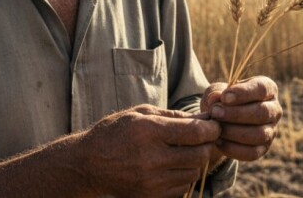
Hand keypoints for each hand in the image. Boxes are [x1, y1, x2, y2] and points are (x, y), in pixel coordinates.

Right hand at [79, 104, 220, 197]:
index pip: (195, 132)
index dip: (211, 128)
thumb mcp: (140, 114)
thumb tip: (203, 118)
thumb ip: (172, 115)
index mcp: (149, 132)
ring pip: (193, 172)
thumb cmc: (115, 132)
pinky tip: (172, 166)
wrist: (88, 164)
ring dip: (195, 161)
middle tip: (203, 138)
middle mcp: (152, 158)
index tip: (214, 125)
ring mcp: (152, 181)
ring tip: (183, 151)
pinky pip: (182, 186)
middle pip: (199, 154)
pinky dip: (183, 175)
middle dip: (207, 144)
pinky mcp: (151, 196)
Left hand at [203, 76, 281, 160]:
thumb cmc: (223, 100)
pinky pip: (252, 152)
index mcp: (267, 88)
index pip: (262, 89)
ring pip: (259, 134)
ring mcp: (271, 130)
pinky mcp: (263, 148)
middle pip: (262, 112)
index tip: (224, 97)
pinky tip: (218, 141)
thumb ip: (216, 92)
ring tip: (215, 128)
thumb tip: (215, 98)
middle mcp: (274, 110)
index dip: (244, 93)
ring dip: (234, 132)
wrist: (222, 120)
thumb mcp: (217, 91)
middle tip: (215, 113)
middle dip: (236, 114)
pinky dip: (233, 148)